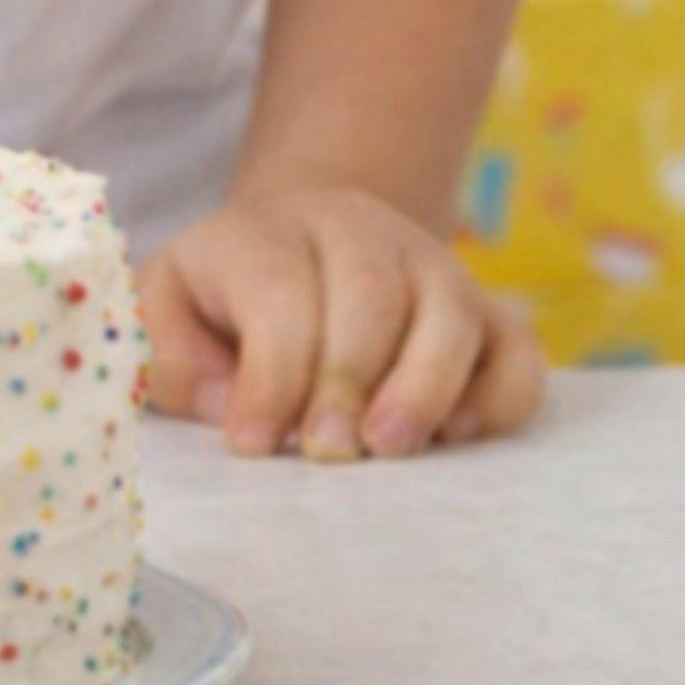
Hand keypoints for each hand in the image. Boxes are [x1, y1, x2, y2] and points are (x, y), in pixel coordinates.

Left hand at [135, 179, 545, 461]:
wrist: (302, 241)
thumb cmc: (224, 300)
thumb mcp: (166, 307)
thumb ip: (168, 354)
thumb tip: (228, 404)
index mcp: (268, 230)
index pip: (278, 290)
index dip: (268, 374)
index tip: (252, 445)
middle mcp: (358, 233)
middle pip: (368, 291)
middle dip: (346, 380)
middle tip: (326, 453)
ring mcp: (431, 267)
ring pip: (449, 310)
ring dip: (422, 385)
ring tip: (388, 448)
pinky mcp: (486, 313)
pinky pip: (518, 350)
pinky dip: (501, 395)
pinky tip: (458, 435)